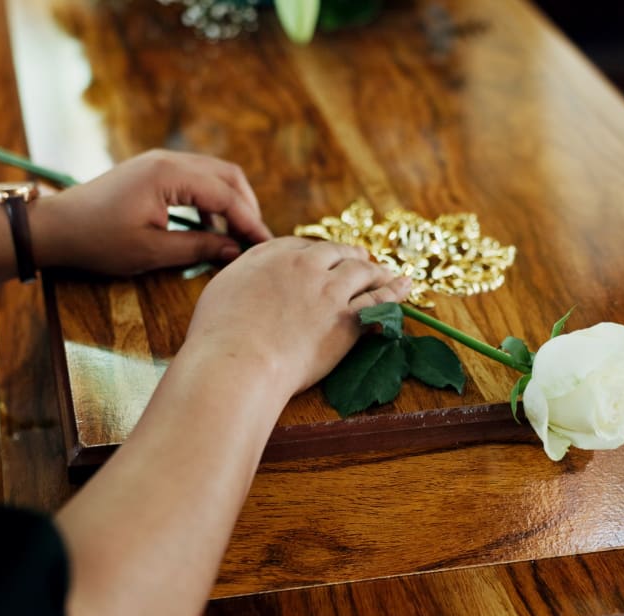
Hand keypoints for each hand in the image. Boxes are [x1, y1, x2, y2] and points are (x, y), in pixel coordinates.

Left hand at [32, 150, 272, 275]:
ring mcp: (160, 162)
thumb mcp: (151, 251)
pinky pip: (195, 180)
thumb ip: (198, 248)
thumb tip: (234, 251)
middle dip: (246, 207)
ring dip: (230, 203)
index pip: (226, 195)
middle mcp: (169, 160)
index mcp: (169, 175)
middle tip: (255, 240)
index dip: (250, 222)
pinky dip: (210, 202)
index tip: (265, 246)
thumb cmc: (98, 240)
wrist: (55, 228)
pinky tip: (210, 229)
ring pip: (213, 175)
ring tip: (237, 237)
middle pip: (227, 176)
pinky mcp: (153, 171)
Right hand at [182, 238, 411, 395]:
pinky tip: (406, 286)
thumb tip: (250, 277)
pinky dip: (395, 291)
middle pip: (336, 253)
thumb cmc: (218, 335)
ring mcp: (329, 290)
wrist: (238, 362)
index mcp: (271, 255)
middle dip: (350, 255)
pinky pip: (379, 300)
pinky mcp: (347, 318)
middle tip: (361, 260)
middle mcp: (304, 265)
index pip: (300, 245)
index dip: (315, 253)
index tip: (321, 259)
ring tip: (388, 273)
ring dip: (377, 271)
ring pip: (362, 271)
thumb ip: (243, 276)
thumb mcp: (221, 290)